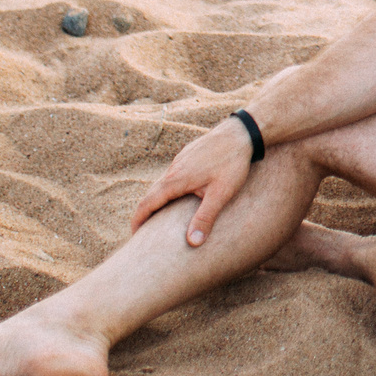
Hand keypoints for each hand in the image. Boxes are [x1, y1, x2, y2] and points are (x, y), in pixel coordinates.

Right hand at [131, 116, 255, 245]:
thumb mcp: (221, 193)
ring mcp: (180, 160)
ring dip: (156, 200)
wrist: (241, 132)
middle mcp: (173, 169)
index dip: (138, 220)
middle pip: (151, 194)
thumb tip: (193, 243)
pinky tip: (178, 196)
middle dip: (144, 213)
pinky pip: (171, 175)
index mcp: (176, 180)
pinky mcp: (188, 155)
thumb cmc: (232, 163)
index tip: (135, 236)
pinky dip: (167, 189)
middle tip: (143, 232)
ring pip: (161, 183)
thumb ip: (205, 218)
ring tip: (159, 217)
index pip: (148, 203)